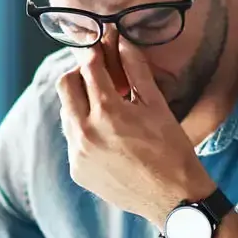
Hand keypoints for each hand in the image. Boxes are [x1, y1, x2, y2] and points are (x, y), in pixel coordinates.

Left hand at [56, 37, 214, 223]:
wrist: (173, 198)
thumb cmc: (171, 149)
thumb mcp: (156, 105)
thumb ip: (135, 69)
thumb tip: (122, 40)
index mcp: (107, 112)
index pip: (88, 67)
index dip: (94, 53)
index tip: (99, 49)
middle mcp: (85, 132)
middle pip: (65, 86)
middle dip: (80, 75)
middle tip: (98, 76)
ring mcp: (78, 154)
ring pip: (66, 113)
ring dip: (81, 104)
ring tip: (106, 109)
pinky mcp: (77, 171)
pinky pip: (72, 140)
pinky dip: (84, 131)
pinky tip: (107, 137)